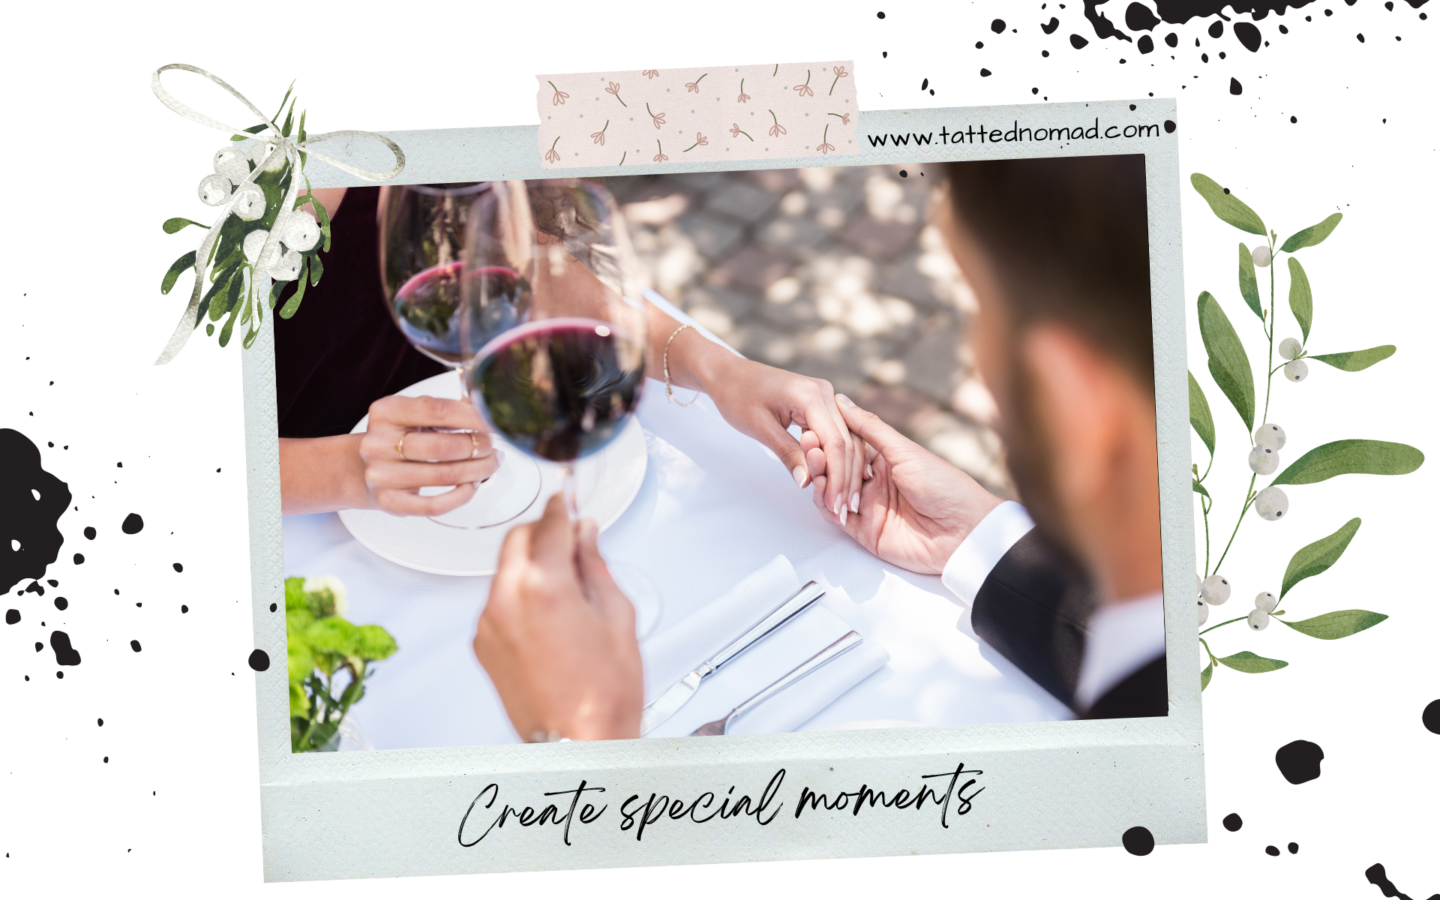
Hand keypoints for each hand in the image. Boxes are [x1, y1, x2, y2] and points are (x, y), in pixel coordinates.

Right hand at [357, 395, 499, 515]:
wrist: (363, 468)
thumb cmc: (397, 438)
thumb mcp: (414, 414)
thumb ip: (446, 410)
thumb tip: (484, 408)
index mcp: (387, 412)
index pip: (438, 410)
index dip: (473, 416)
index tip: (494, 421)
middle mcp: (379, 442)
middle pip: (444, 446)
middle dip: (478, 446)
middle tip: (490, 446)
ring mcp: (382, 474)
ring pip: (445, 475)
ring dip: (478, 470)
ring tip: (489, 464)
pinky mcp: (389, 501)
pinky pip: (435, 505)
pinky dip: (461, 496)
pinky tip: (471, 485)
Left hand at [473, 494, 642, 741]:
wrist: (579, 741)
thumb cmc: (603, 692)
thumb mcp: (617, 615)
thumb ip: (596, 565)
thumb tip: (586, 536)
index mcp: (545, 585)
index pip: (550, 524)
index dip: (562, 507)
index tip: (567, 500)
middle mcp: (507, 599)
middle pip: (517, 539)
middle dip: (542, 532)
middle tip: (569, 539)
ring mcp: (489, 623)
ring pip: (505, 570)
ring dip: (530, 563)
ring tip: (565, 586)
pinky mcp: (483, 644)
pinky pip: (498, 601)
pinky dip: (518, 594)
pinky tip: (548, 615)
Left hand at [702, 355, 868, 522]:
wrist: (728, 375)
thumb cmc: (738, 396)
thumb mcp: (760, 428)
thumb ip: (787, 453)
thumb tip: (807, 483)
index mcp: (811, 394)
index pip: (835, 442)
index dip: (837, 477)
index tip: (834, 505)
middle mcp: (825, 393)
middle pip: (847, 442)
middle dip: (845, 480)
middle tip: (841, 512)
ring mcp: (826, 398)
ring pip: (847, 440)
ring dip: (845, 473)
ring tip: (841, 504)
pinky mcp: (821, 405)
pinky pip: (836, 435)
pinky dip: (837, 460)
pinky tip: (837, 484)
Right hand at [812, 395, 1004, 574]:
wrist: (963, 531)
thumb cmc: (944, 486)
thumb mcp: (904, 450)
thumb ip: (870, 428)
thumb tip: (843, 401)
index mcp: (885, 459)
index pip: (848, 445)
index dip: (830, 436)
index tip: (813, 425)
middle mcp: (874, 482)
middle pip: (837, 468)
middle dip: (820, 456)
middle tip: (808, 443)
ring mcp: (868, 506)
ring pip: (832, 491)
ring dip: (820, 478)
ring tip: (814, 464)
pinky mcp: (865, 531)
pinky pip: (837, 516)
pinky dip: (826, 505)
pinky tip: (822, 491)